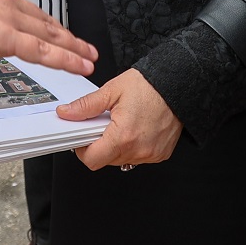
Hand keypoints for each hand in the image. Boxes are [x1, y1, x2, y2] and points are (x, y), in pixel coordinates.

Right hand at [0, 0, 94, 76]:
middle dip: (64, 34)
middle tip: (81, 44)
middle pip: (41, 20)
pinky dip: (65, 59)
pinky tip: (79, 65)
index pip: (21, 8)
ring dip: (72, 48)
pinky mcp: (1, 35)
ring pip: (48, 35)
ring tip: (88, 58)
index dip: (41, 22)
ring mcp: (3, 16)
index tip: (52, 30)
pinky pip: (42, 50)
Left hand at [56, 68, 181, 169]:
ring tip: (122, 124)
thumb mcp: (112, 91)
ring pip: (121, 160)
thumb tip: (66, 113)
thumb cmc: (150, 85)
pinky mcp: (161, 154)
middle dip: (99, 145)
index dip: (82, 150)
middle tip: (104, 124)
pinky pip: (138, 157)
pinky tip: (136, 128)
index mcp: (123, 136)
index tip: (82, 137)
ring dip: (116, 146)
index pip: (92, 160)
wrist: (178, 84)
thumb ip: (86, 106)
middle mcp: (138, 149)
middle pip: (105, 160)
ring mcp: (151, 154)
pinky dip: (132, 146)